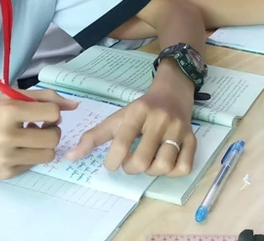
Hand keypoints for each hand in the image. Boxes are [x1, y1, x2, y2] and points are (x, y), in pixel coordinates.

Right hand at [0, 90, 76, 179]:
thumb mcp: (6, 97)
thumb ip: (42, 97)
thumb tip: (74, 106)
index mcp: (7, 111)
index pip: (52, 113)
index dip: (51, 112)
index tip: (41, 113)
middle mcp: (7, 136)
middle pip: (54, 137)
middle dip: (51, 130)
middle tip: (38, 127)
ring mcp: (6, 158)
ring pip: (49, 154)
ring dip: (44, 145)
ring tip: (29, 138)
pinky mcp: (5, 174)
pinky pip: (33, 165)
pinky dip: (29, 156)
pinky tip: (14, 149)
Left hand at [67, 75, 195, 176]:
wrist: (172, 91)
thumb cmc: (141, 109)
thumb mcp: (117, 117)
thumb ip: (93, 137)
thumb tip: (70, 157)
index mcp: (137, 112)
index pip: (121, 142)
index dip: (112, 161)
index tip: (111, 163)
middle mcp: (159, 119)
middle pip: (142, 160)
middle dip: (131, 168)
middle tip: (130, 162)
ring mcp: (178, 129)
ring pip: (164, 165)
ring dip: (152, 171)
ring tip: (148, 162)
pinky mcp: (193, 138)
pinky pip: (184, 167)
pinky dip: (173, 172)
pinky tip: (164, 163)